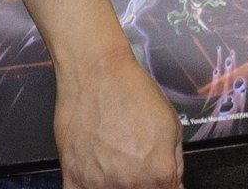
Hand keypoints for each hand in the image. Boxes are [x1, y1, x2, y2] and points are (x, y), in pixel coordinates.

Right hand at [52, 49, 181, 188]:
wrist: (95, 71)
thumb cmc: (130, 90)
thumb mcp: (172, 124)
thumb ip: (175, 163)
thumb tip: (173, 182)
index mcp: (159, 174)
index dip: (165, 186)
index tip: (159, 181)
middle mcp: (130, 184)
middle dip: (142, 185)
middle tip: (134, 164)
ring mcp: (99, 184)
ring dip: (115, 185)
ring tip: (113, 162)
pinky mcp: (73, 177)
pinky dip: (89, 188)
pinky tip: (94, 176)